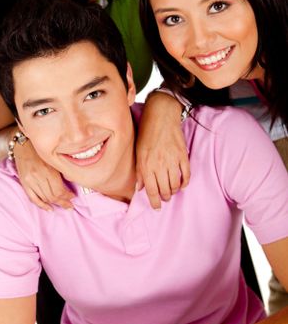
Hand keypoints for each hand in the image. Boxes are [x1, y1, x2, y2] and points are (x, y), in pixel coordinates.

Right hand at [14, 139, 74, 209]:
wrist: (23, 143)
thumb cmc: (41, 149)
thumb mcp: (53, 157)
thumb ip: (61, 170)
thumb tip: (71, 183)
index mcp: (48, 170)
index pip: (59, 190)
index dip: (67, 197)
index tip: (73, 197)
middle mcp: (38, 176)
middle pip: (52, 196)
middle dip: (63, 202)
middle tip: (70, 206)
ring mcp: (30, 181)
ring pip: (44, 198)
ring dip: (54, 204)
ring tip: (62, 206)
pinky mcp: (24, 182)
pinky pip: (33, 198)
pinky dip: (42, 205)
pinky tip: (49, 208)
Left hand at [135, 93, 189, 209]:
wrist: (161, 116)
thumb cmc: (146, 132)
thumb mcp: (138, 151)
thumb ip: (139, 171)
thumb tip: (139, 188)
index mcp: (146, 164)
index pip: (151, 190)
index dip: (154, 201)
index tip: (156, 207)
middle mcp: (159, 164)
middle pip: (165, 190)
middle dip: (164, 197)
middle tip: (164, 198)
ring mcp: (172, 160)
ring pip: (175, 184)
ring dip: (174, 191)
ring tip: (171, 192)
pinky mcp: (183, 155)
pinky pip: (186, 174)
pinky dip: (185, 182)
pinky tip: (182, 185)